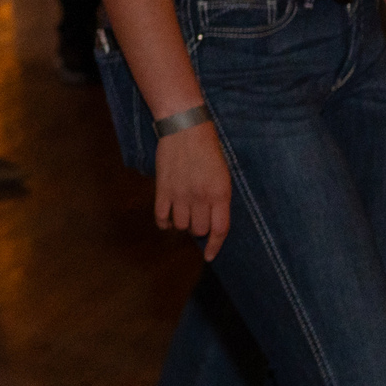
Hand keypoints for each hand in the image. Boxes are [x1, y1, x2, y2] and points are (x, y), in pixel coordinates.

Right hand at [155, 119, 232, 260]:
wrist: (186, 129)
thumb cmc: (208, 151)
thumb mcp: (223, 175)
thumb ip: (219, 198)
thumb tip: (211, 221)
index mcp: (220, 194)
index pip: (219, 229)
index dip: (215, 246)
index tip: (210, 256)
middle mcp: (200, 197)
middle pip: (198, 229)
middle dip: (199, 229)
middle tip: (197, 218)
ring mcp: (180, 194)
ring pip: (181, 225)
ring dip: (182, 223)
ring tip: (183, 213)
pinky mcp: (163, 189)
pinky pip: (161, 217)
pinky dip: (164, 222)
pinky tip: (167, 219)